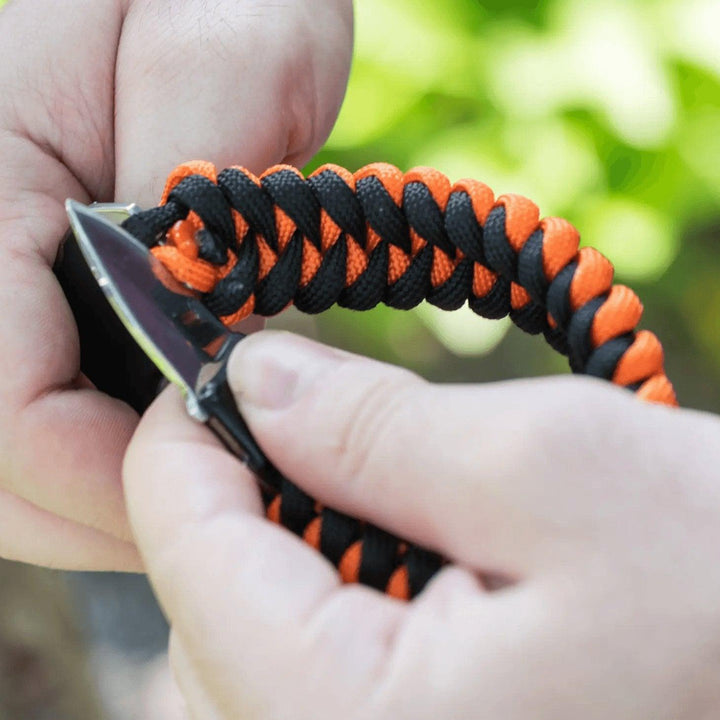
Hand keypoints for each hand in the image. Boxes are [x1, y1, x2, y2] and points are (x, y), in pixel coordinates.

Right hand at [0, 0, 351, 568]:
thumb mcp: (225, 50)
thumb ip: (195, 201)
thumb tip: (196, 346)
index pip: (5, 411)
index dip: (111, 476)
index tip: (219, 473)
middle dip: (97, 505)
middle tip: (213, 496)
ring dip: (88, 489)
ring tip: (191, 470)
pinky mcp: (7, 286)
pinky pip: (20, 401)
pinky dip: (81, 447)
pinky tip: (155, 425)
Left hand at [124, 331, 719, 718]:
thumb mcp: (546, 469)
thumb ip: (373, 425)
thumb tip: (255, 377)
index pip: (183, 548)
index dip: (186, 433)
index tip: (221, 362)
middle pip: (200, 605)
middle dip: (240, 491)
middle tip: (314, 420)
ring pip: (245, 642)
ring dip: (287, 542)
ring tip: (386, 495)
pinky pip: (306, 673)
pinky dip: (327, 592)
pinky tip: (407, 558)